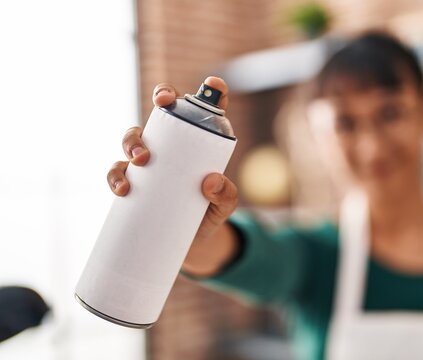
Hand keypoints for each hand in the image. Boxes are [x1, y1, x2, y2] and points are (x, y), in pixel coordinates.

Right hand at [106, 77, 238, 275]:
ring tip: (141, 160)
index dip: (211, 90)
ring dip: (133, 141)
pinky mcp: (133, 183)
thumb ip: (226, 195)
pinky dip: (115, 177)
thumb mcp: (224, 206)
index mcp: (199, 143)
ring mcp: (149, 163)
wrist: (190, 243)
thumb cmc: (210, 215)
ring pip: (133, 138)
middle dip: (160, 97)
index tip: (214, 84)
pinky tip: (123, 189)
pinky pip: (117, 172)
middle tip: (165, 105)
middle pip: (163, 111)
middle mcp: (172, 145)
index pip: (205, 109)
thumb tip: (210, 181)